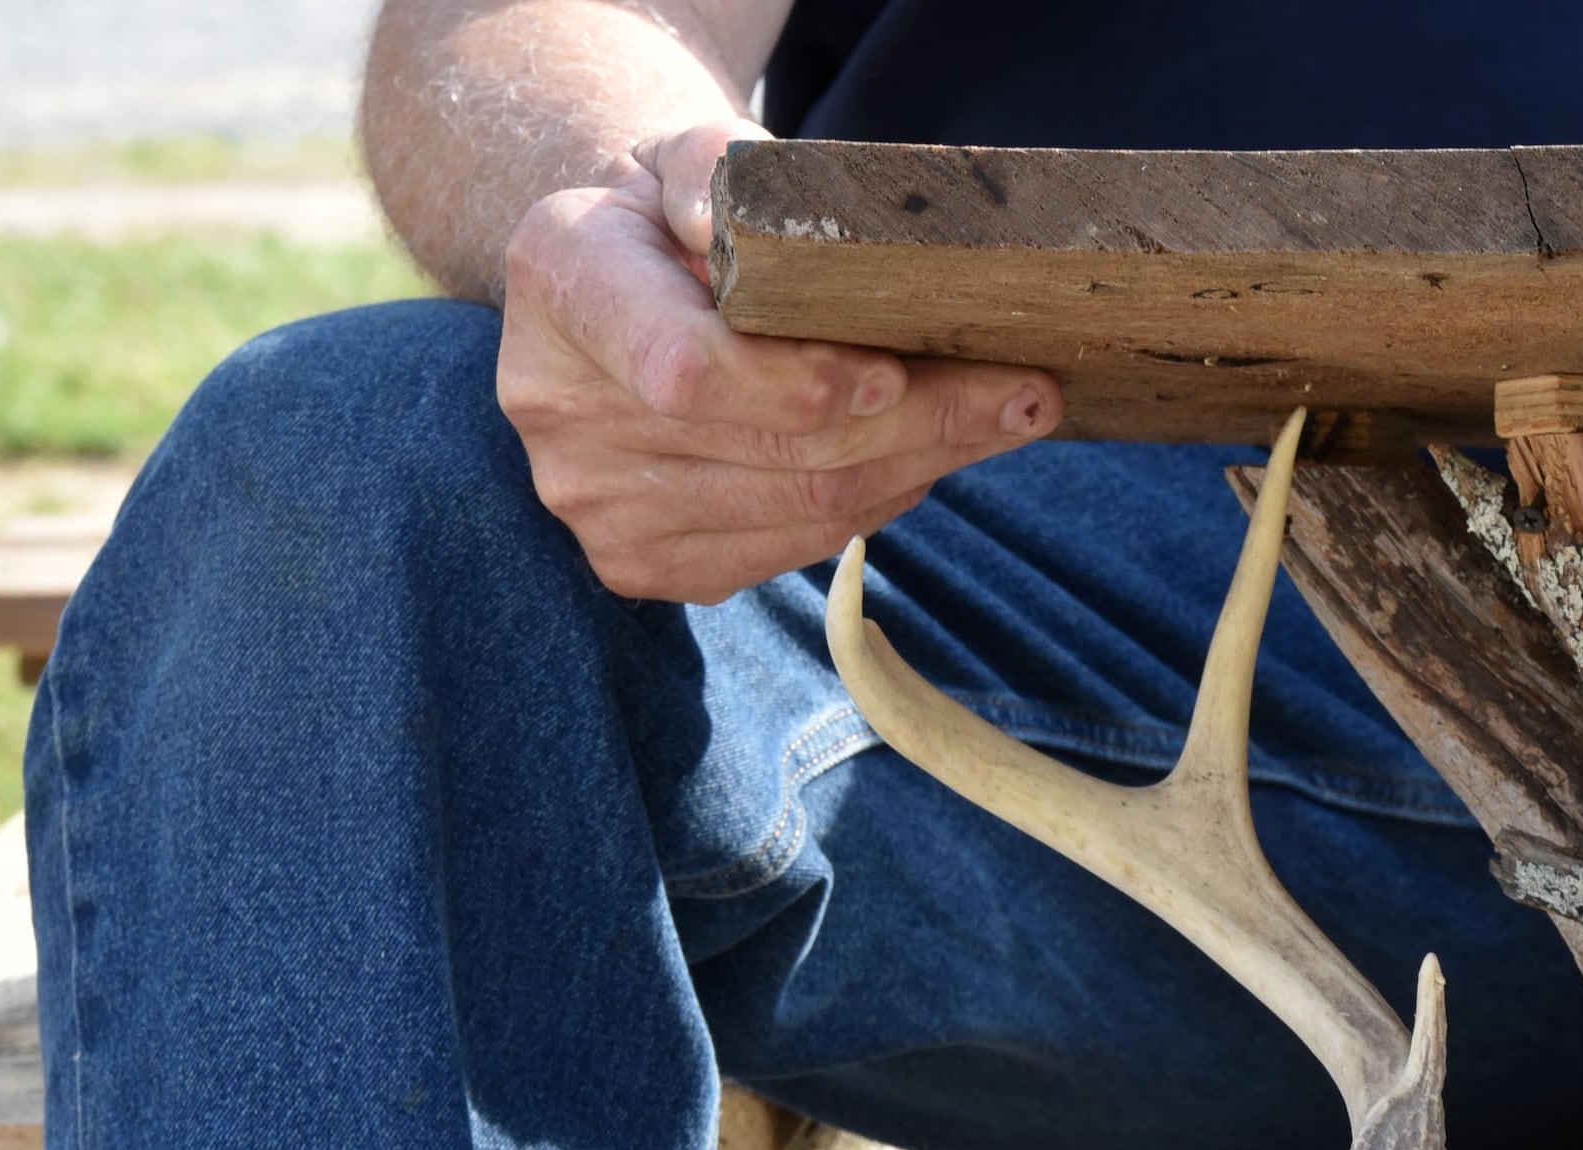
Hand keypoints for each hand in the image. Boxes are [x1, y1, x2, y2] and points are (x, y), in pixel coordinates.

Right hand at [496, 120, 1063, 603]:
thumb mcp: (691, 152)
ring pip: (799, 509)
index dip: (799, 385)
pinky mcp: (636, 563)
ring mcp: (591, 500)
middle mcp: (556, 402)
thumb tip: (728, 226)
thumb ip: (713, 167)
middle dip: (922, 424)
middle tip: (1026, 395)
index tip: (899, 372)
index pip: (686, 369)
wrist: (612, 284)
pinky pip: (787, 552)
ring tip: (995, 420)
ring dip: (917, 468)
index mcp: (561, 278)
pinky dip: (871, 506)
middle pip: (775, 451)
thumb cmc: (676, 213)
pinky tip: (914, 459)